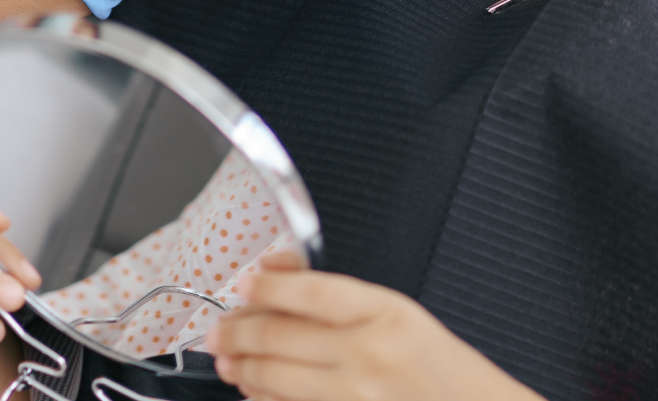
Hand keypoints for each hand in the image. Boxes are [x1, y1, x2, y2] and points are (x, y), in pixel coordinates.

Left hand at [206, 253, 535, 400]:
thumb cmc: (440, 366)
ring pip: (277, 378)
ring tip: (226, 361)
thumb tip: (276, 270)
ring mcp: (358, 396)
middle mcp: (368, 354)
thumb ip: (337, 292)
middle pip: (280, 335)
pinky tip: (253, 392)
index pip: (307, 291)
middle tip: (217, 330)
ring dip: (243, 368)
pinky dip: (265, 400)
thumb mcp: (398, 310)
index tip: (245, 284)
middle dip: (237, 331)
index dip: (265, 287)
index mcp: (383, 312)